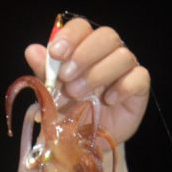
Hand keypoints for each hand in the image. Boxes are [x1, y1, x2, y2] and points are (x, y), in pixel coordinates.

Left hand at [25, 17, 149, 143]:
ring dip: (98, 73)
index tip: (56, 54)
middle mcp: (107, 54)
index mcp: (84, 49)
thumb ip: (45, 73)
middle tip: (66, 79)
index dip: (70, 37)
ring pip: (122, 56)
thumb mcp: (52, 96)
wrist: (85, 142)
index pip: (82, 28)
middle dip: (84, 56)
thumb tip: (32, 51)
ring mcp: (125, 70)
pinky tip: (108, 100)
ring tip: (79, 94)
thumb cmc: (70, 114)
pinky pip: (139, 78)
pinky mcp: (138, 88)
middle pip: (106, 36)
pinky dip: (123, 87)